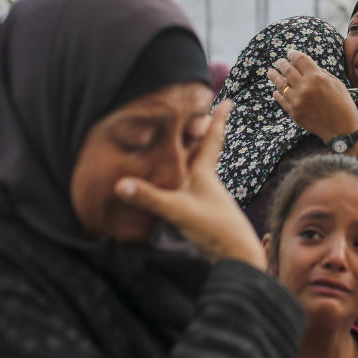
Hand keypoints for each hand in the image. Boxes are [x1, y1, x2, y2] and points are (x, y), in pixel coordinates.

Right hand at [113, 101, 267, 269]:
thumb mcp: (177, 210)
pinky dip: (187, 179)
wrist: (237, 256)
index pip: (211, 141)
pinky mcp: (205, 213)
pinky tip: (182, 186)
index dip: (217, 120)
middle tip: (207, 113)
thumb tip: (119, 185)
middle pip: (206, 151)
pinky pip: (193, 188)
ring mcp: (208, 197)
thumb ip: (149, 197)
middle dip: (204, 132)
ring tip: (191, 143)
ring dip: (195, 155)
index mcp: (205, 173)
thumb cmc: (213, 228)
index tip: (228, 101)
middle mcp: (208, 182)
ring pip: (200, 170)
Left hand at [268, 49, 357, 143]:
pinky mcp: (294, 112)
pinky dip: (278, 94)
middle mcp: (304, 87)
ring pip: (280, 85)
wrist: (342, 130)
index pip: (299, 60)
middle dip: (282, 64)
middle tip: (279, 61)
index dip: (293, 54)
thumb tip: (306, 67)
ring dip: (274, 77)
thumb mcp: (336, 83)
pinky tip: (275, 91)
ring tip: (270, 72)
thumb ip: (320, 73)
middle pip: (287, 70)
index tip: (290, 53)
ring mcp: (297, 101)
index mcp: (316, 77)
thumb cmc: (343, 105)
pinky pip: (282, 100)